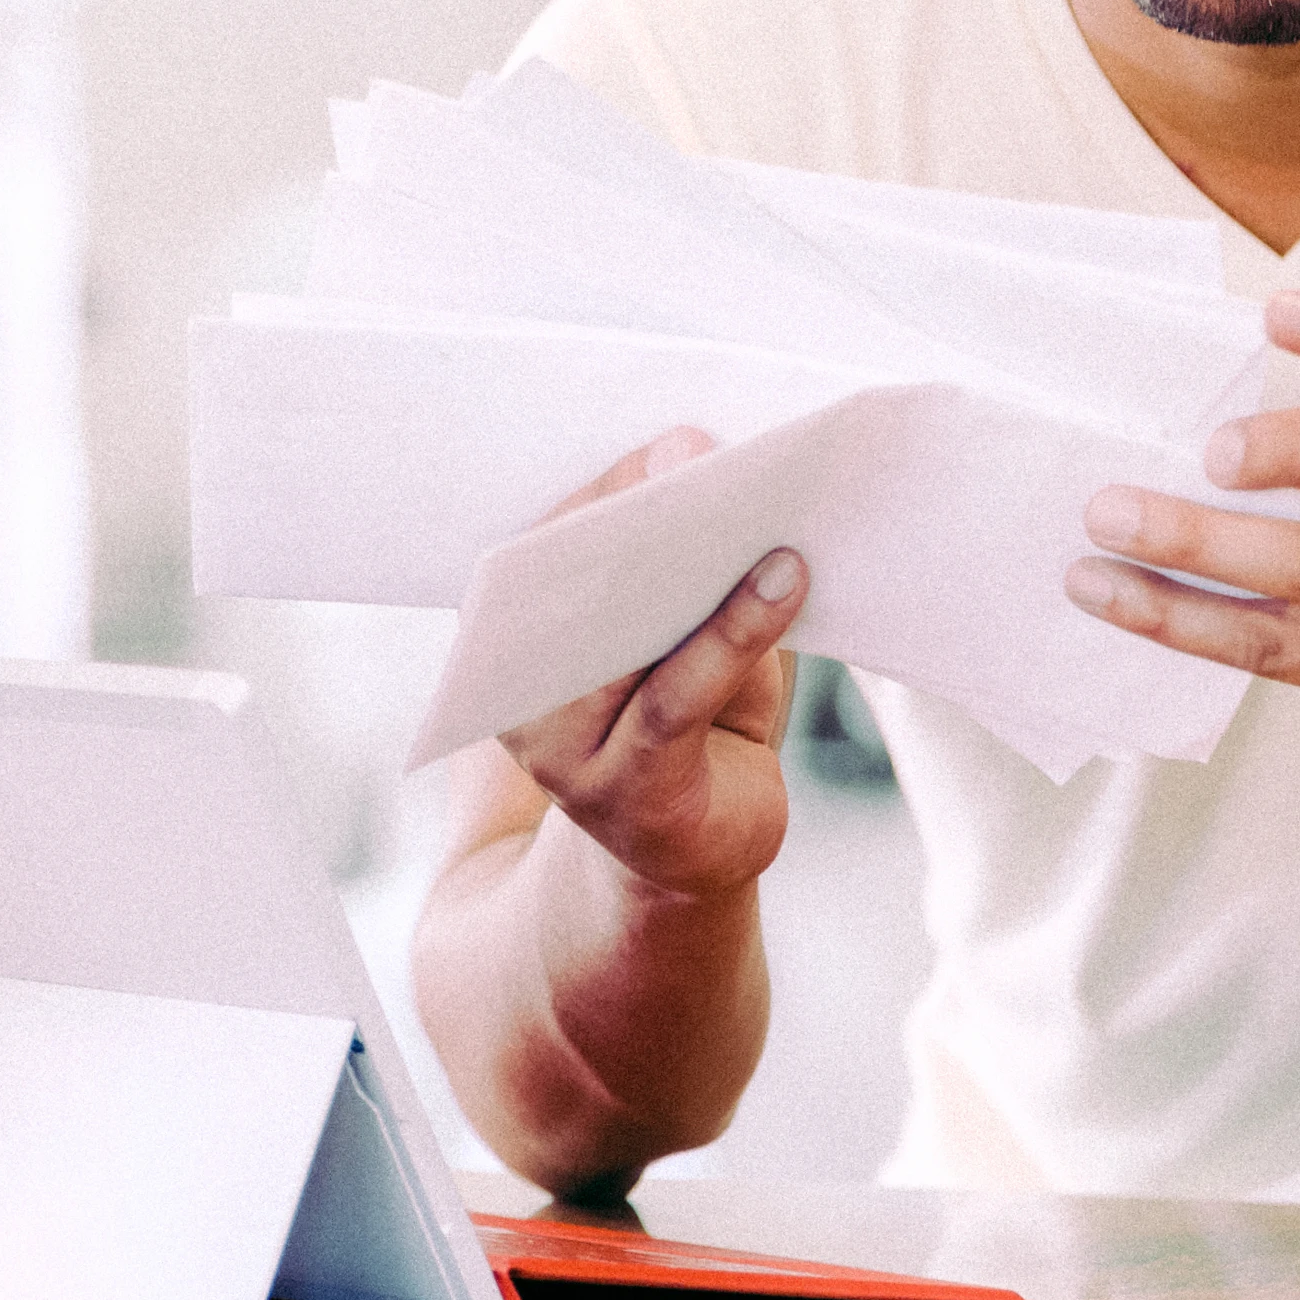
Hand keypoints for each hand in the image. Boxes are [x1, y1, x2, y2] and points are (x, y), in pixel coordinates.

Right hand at [495, 426, 808, 898]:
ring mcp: (560, 752)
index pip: (546, 544)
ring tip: (766, 522)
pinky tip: (787, 582)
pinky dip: (735, 632)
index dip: (607, 489)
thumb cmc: (692, 721)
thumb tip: (704, 464)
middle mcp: (516, 694)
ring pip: (626, 641)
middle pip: (575, 584)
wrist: (689, 856)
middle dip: (644, 516)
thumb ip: (679, 564)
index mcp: (511, 639)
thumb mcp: (681, 632)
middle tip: (706, 458)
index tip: (673, 443)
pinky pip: (675, 697)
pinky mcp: (623, 792)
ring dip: (701, 574)